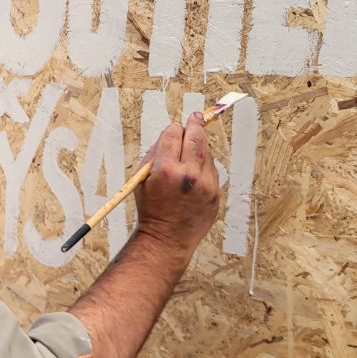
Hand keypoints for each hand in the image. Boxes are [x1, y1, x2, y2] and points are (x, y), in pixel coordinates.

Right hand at [133, 113, 220, 260]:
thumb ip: (155, 154)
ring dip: (199, 146)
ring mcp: (205, 185)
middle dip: (194, 125)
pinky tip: (196, 170)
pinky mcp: (216, 194)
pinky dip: (205, 166)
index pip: (173, 134)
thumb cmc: (150, 210)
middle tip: (195, 118)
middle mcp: (188, 175)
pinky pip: (212, 170)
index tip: (176, 126)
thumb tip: (170, 135)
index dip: (173, 129)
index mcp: (166, 170)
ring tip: (192, 146)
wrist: (166, 239)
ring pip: (206, 153)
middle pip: (195, 138)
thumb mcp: (141, 180)